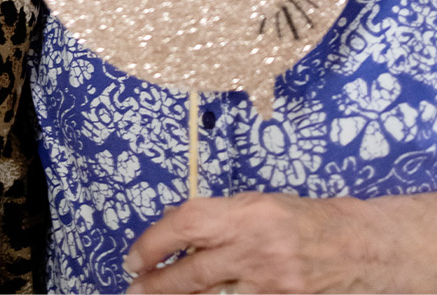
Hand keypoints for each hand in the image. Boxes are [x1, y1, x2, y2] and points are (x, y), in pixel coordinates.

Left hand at [124, 191, 436, 293]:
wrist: (358, 247)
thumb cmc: (304, 219)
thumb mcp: (258, 205)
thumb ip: (219, 219)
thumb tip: (174, 230)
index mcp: (247, 213)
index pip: (186, 224)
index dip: (153, 242)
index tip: (134, 256)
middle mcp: (256, 248)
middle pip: (192, 273)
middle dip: (156, 284)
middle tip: (134, 288)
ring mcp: (270, 283)